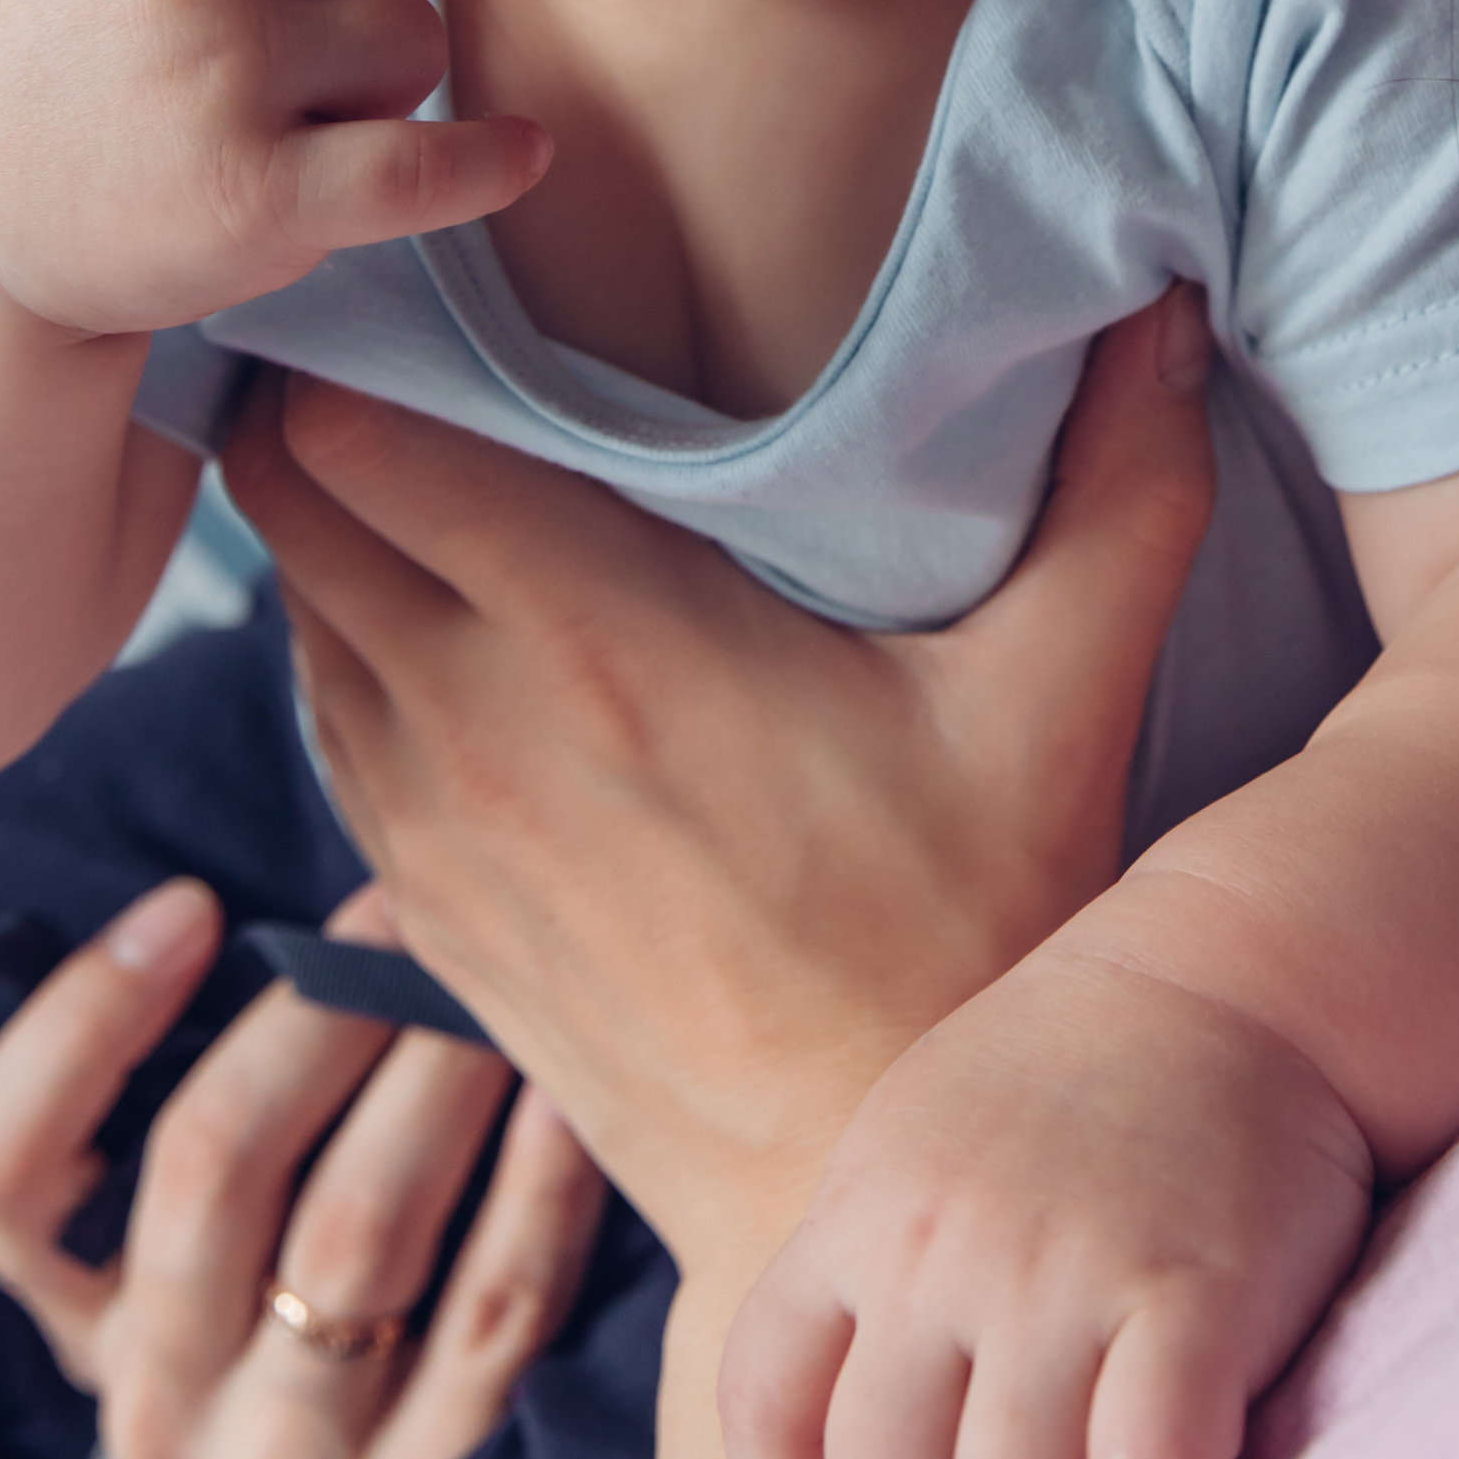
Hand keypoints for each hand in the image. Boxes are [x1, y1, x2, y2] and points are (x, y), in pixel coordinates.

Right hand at [0, 873, 604, 1458]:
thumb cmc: (331, 1250)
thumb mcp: (234, 1195)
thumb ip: (235, 1073)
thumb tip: (318, 913)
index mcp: (79, 1314)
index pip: (2, 1172)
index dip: (81, 1024)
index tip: (190, 906)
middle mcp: (154, 1409)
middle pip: (208, 1168)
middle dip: (320, 1011)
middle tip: (411, 912)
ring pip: (352, 1231)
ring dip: (438, 1074)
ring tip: (502, 980)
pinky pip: (487, 1313)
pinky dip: (536, 1187)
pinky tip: (571, 1096)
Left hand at [223, 292, 1220, 1275]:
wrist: (848, 1184)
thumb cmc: (966, 934)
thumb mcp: (1062, 702)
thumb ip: (1123, 489)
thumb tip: (1173, 304)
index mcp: (604, 643)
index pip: (361, 441)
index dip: (364, 339)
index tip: (432, 275)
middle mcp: (478, 722)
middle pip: (285, 497)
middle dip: (317, 395)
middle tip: (414, 326)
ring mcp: (431, 819)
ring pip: (290, 602)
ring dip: (326, 514)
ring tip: (421, 434)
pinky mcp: (421, 894)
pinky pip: (323, 710)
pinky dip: (347, 632)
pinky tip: (443, 594)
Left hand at [720, 937, 1374, 1458]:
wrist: (1242, 974)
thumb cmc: (1083, 1077)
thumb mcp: (922, 1138)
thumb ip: (871, 1268)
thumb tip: (831, 1455)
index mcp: (867, 1205)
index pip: (763, 1402)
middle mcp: (942, 1244)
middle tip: (1033, 1451)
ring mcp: (1062, 1273)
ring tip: (1112, 1448)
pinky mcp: (1191, 1300)